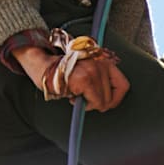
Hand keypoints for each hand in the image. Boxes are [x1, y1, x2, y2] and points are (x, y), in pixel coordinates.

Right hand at [13, 45, 129, 111]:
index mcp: (103, 59)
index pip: (123, 84)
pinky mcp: (85, 79)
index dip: (116, 98)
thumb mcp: (85, 68)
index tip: (106, 103)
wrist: (40, 62)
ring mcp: (94, 70)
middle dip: (101, 103)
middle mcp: (101, 63)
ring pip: (104, 101)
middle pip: (114, 95)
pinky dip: (85, 105)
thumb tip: (108, 99)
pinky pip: (94, 102)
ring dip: (91, 104)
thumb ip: (99, 78)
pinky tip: (73, 97)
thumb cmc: (60, 68)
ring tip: (77, 96)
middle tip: (86, 101)